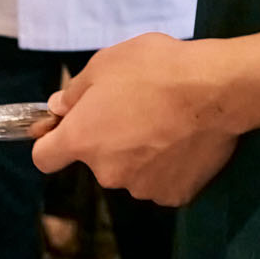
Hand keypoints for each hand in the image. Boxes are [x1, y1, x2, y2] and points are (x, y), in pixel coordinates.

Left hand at [31, 34, 238, 205]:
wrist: (215, 91)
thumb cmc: (153, 69)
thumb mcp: (104, 63)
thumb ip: (75, 91)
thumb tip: (59, 108)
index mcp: (83, 140)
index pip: (44, 157)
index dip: (50, 141)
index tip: (64, 128)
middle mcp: (107, 173)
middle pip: (96, 160)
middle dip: (106, 139)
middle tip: (133, 108)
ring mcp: (143, 188)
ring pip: (130, 171)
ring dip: (138, 153)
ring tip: (164, 122)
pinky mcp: (176, 195)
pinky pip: (161, 180)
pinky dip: (167, 166)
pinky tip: (182, 140)